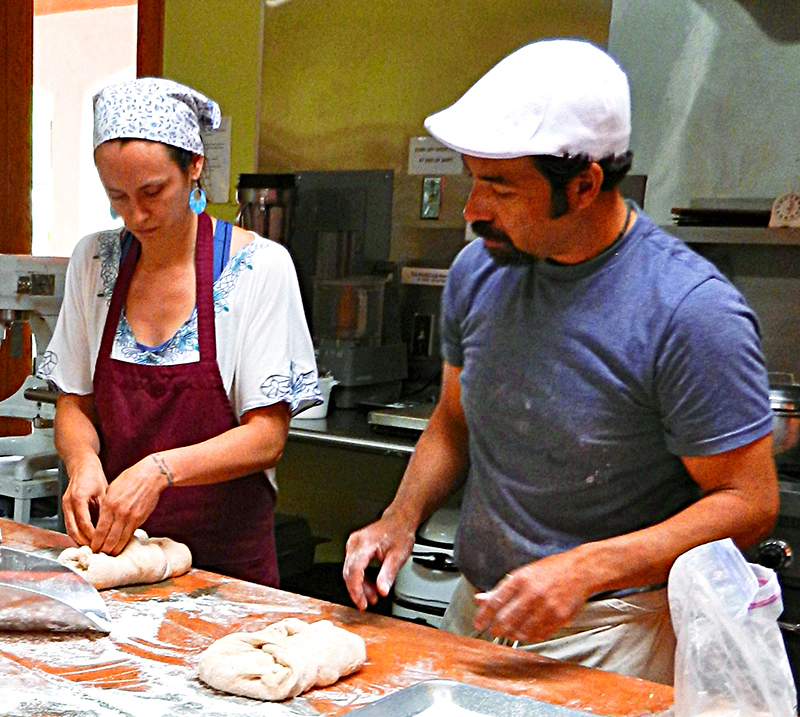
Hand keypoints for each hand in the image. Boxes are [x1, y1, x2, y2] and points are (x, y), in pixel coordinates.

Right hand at [62, 461, 107, 547]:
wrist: (82, 465)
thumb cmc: (94, 476)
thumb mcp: (104, 491)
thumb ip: (105, 508)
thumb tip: (112, 526)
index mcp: (79, 499)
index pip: (85, 524)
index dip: (93, 536)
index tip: (102, 543)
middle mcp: (69, 504)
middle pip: (74, 531)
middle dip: (85, 542)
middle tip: (97, 550)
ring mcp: (65, 506)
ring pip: (70, 530)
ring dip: (80, 540)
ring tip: (92, 548)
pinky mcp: (65, 507)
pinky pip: (69, 525)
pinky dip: (77, 533)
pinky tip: (87, 538)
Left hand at [90, 455, 167, 555]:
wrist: (151, 475)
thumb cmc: (130, 479)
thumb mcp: (112, 490)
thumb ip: (105, 506)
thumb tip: (99, 521)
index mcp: (108, 505)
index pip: (98, 532)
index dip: (94, 544)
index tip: (91, 548)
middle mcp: (119, 513)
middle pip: (108, 540)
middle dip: (102, 550)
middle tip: (98, 555)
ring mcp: (131, 517)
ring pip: (120, 541)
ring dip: (113, 550)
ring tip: (108, 554)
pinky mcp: (140, 519)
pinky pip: (130, 535)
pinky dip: (124, 543)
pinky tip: (120, 545)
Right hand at [342, 512, 416, 610]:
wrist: (398, 522)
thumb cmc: (399, 533)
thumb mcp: (399, 556)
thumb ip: (389, 574)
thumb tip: (382, 590)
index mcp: (365, 543)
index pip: (354, 570)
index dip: (356, 590)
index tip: (362, 603)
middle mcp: (355, 543)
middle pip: (349, 572)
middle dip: (357, 591)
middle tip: (365, 604)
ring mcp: (353, 544)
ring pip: (349, 571)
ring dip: (359, 587)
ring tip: (371, 597)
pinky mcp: (354, 548)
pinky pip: (352, 566)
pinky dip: (360, 579)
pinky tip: (369, 587)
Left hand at [473, 552, 595, 642]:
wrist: (579, 570)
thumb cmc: (549, 571)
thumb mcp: (522, 574)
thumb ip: (501, 589)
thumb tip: (480, 599)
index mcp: (520, 579)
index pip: (495, 602)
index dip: (483, 616)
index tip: (478, 623)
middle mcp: (532, 593)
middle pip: (506, 620)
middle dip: (496, 629)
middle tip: (495, 630)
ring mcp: (546, 607)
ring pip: (521, 631)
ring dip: (512, 635)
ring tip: (511, 631)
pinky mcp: (559, 618)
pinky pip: (538, 635)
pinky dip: (529, 636)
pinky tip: (527, 632)